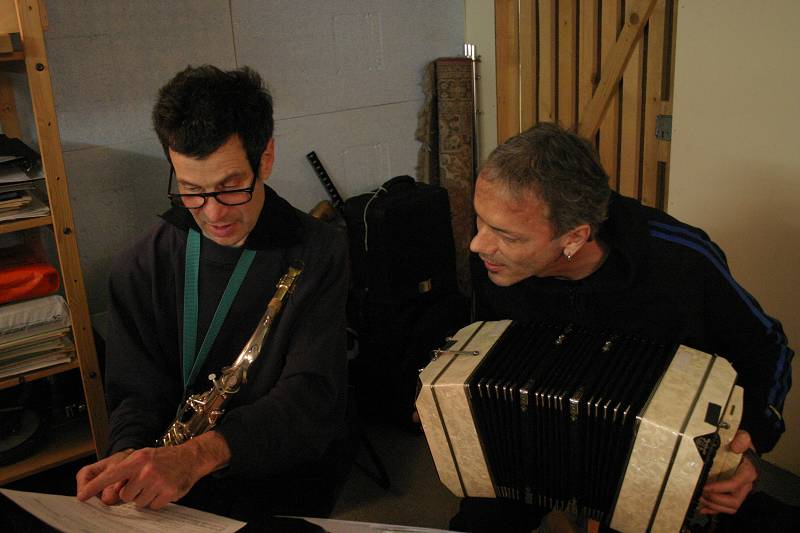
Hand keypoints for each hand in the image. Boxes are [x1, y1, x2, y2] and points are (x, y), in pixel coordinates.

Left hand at [76, 432, 229, 509]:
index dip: (94, 486)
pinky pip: (152, 506)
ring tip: (155, 485)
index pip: (111, 475)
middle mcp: (146, 470)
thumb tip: (109, 491)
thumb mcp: (142, 457)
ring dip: (145, 497)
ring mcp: (158, 482)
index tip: (81, 496)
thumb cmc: (163, 458)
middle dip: (133, 492)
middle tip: (144, 482)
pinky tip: (163, 490)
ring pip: (138, 503)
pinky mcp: (168, 493)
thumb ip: (126, 471)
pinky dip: (156, 501)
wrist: (190, 457)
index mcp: (137, 460)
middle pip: (125, 495)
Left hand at [699, 430, 757, 514]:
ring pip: (731, 507)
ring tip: (700, 498)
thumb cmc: (742, 445)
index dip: (720, 488)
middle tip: (701, 493)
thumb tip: (735, 447)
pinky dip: (715, 510)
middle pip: (734, 500)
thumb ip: (742, 439)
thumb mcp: (743, 437)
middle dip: (716, 499)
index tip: (706, 487)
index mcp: (748, 472)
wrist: (746, 450)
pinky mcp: (734, 494)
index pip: (735, 484)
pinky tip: (703, 508)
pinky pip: (727, 507)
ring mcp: (741, 491)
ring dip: (715, 505)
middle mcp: (746, 484)